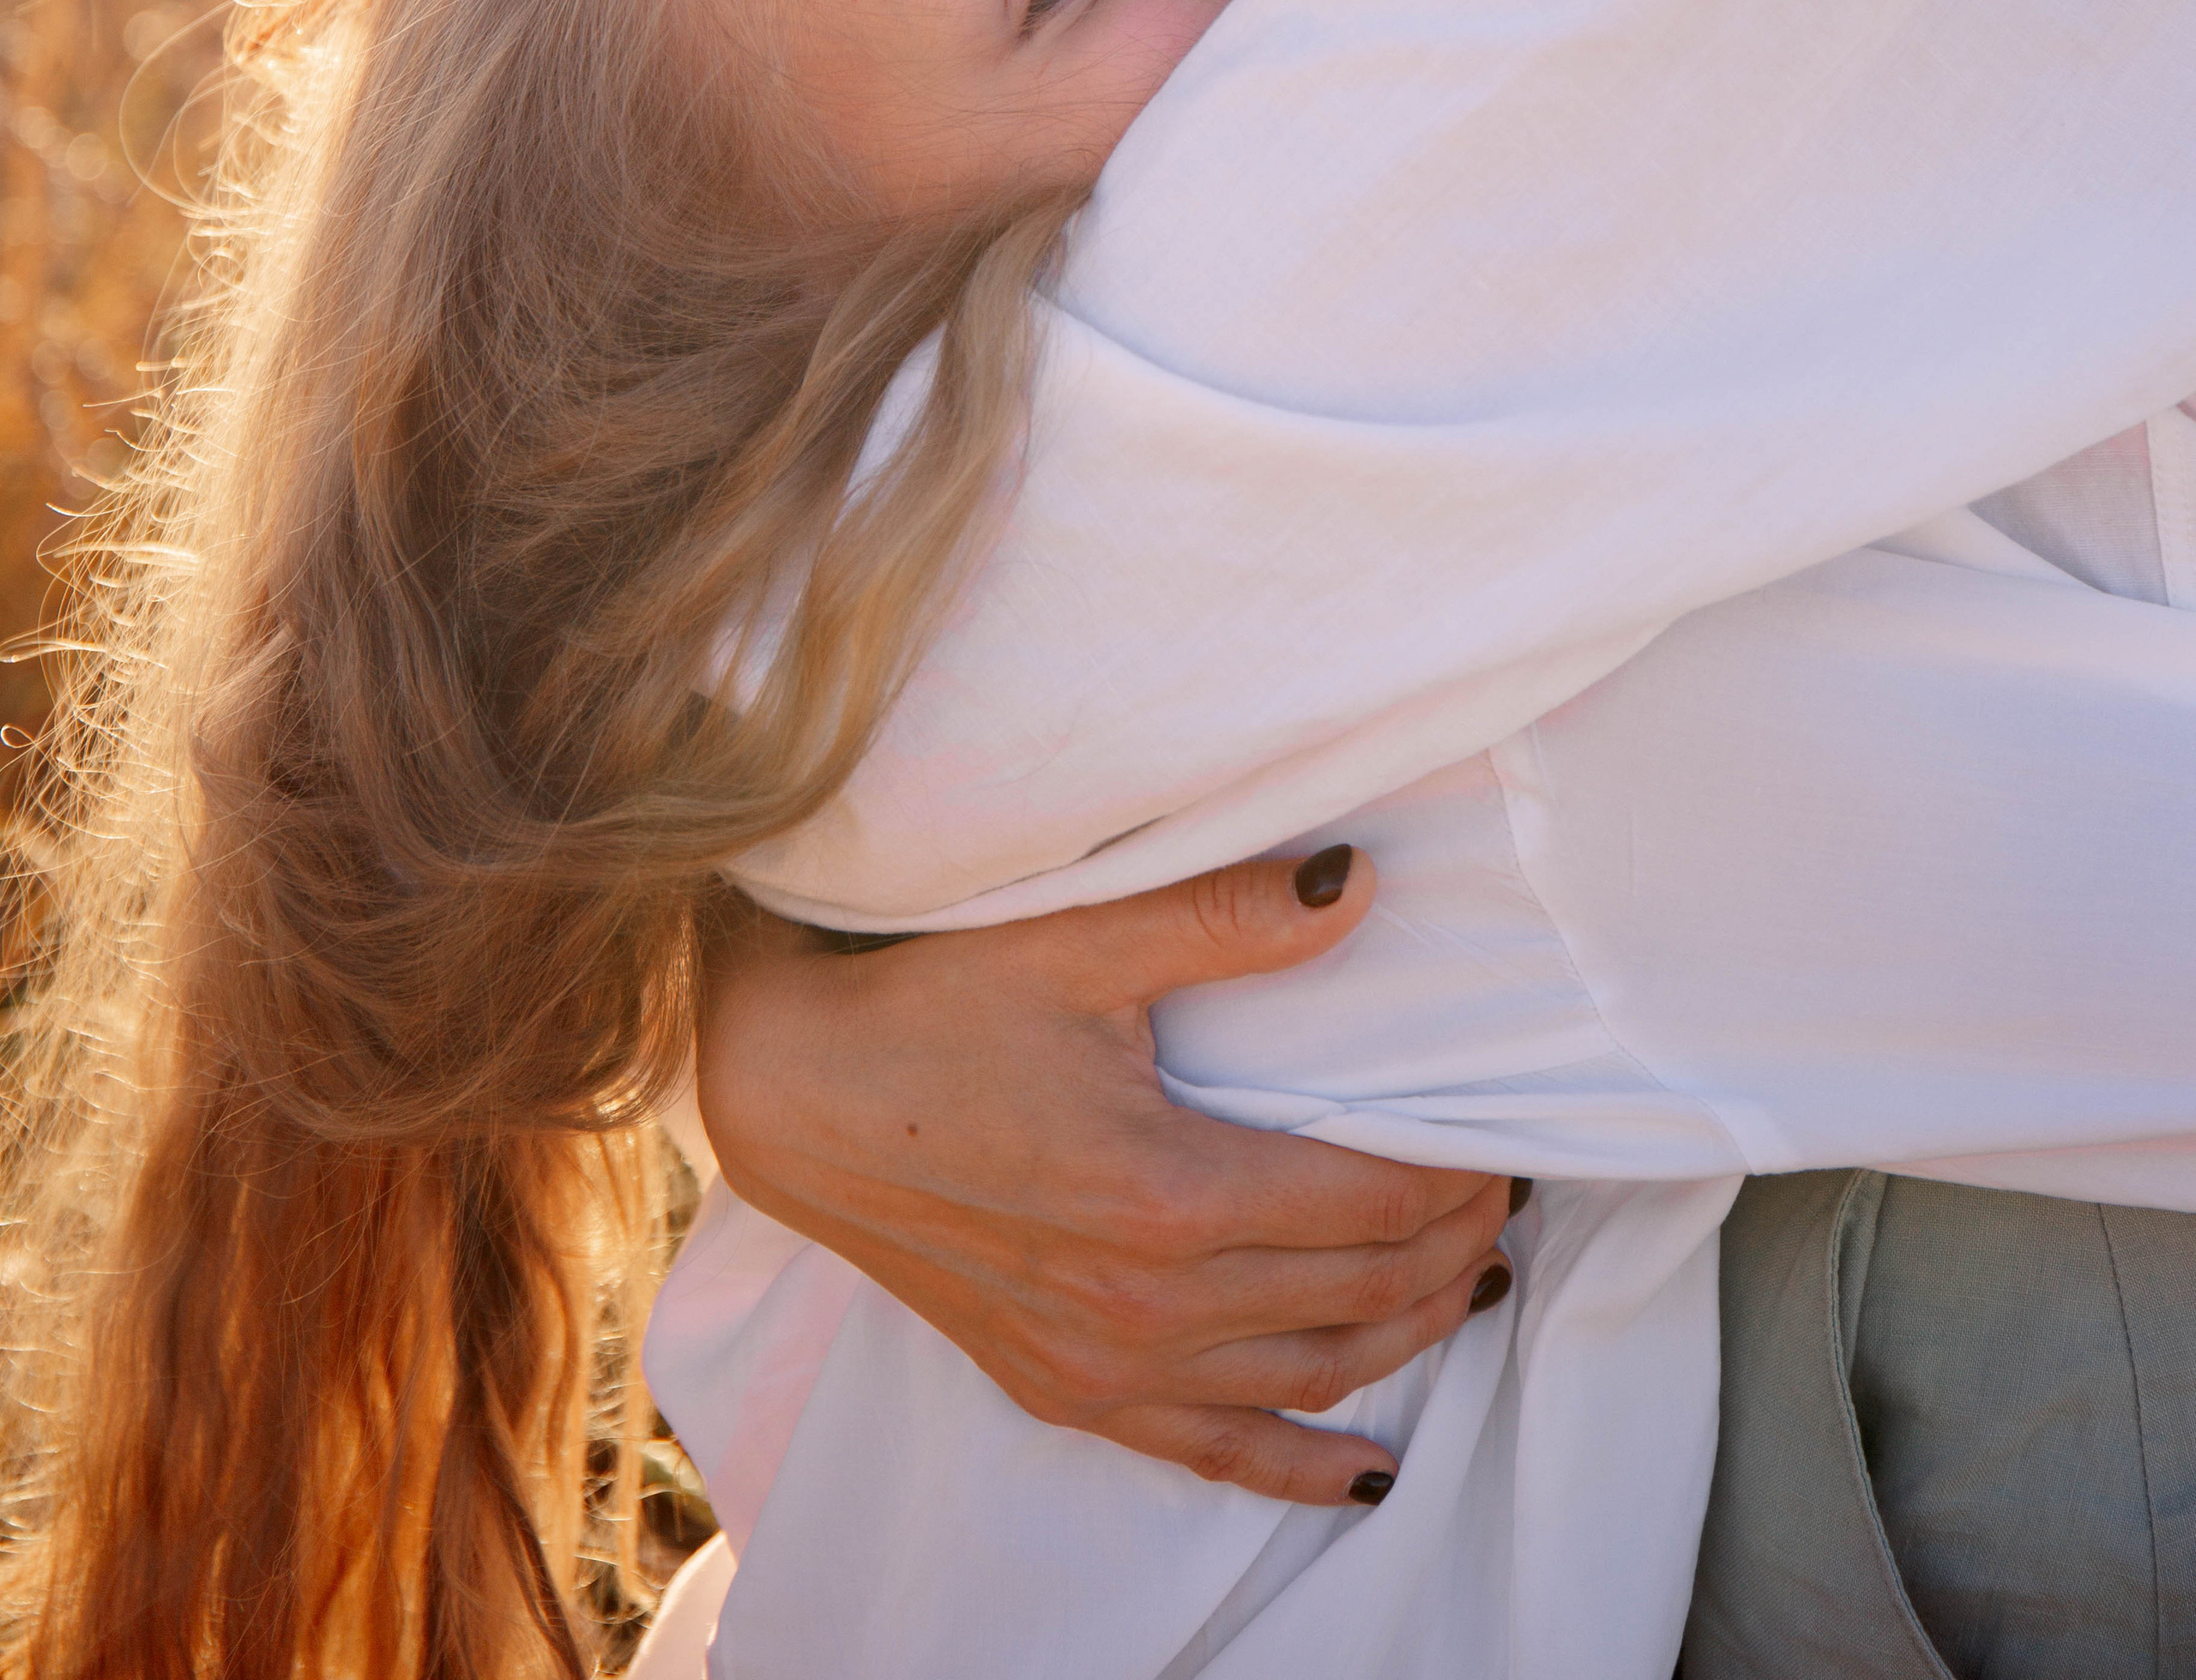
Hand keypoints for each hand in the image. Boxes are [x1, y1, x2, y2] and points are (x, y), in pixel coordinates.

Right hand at [692, 850, 1519, 1504]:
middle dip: (1452, 1247)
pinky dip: (1301, 1465)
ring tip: (1472, 1284)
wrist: (794, 1096)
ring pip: (1308, 1376)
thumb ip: (1224, 919)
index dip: (1456, 1177)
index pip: (1368, 1204)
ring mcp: (1102, 1362)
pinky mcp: (1062, 1387)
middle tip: (1506, 1194)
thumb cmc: (930, 1003)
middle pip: (1356, 1293)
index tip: (1506, 1138)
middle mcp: (1145, 1303)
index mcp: (1165, 1193)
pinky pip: (1210, 1453)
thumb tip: (1356, 882)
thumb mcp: (1078, 940)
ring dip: (1407, 1335)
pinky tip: (1367, 1470)